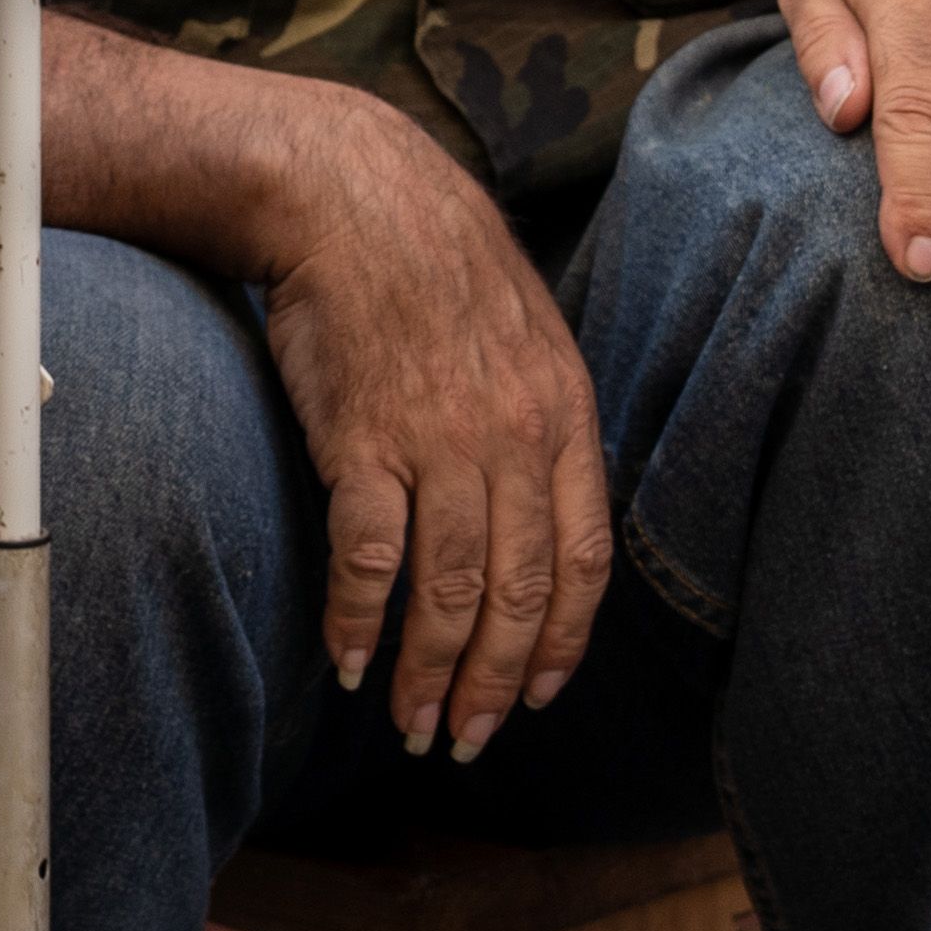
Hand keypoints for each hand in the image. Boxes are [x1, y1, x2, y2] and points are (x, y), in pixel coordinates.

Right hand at [251, 96, 610, 762]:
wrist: (349, 192)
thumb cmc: (428, 257)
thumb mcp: (523, 330)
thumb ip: (537, 418)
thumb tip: (534, 503)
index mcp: (562, 415)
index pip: (581, 560)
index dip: (560, 640)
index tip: (536, 693)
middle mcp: (512, 439)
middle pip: (515, 593)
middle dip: (493, 681)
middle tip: (467, 737)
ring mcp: (438, 443)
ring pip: (448, 592)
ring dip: (430, 672)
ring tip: (413, 722)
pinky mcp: (363, 441)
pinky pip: (371, 559)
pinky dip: (360, 621)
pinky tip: (350, 658)